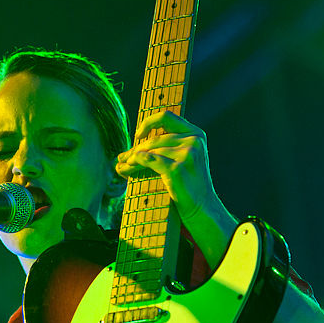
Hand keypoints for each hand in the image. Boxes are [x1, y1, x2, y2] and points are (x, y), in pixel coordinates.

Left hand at [115, 111, 236, 266]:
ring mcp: (187, 154)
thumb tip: (128, 152)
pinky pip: (149, 160)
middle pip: (154, 139)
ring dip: (132, 159)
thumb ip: (165, 147)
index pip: (166, 116)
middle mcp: (193, 141)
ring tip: (123, 166)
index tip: (137, 135)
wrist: (201, 207)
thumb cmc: (188, 184)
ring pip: (150, 150)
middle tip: (122, 158)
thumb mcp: (182, 159)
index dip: (148, 122)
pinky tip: (129, 166)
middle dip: (135, 149)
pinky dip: (136, 162)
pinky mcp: (177, 168)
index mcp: (196, 134)